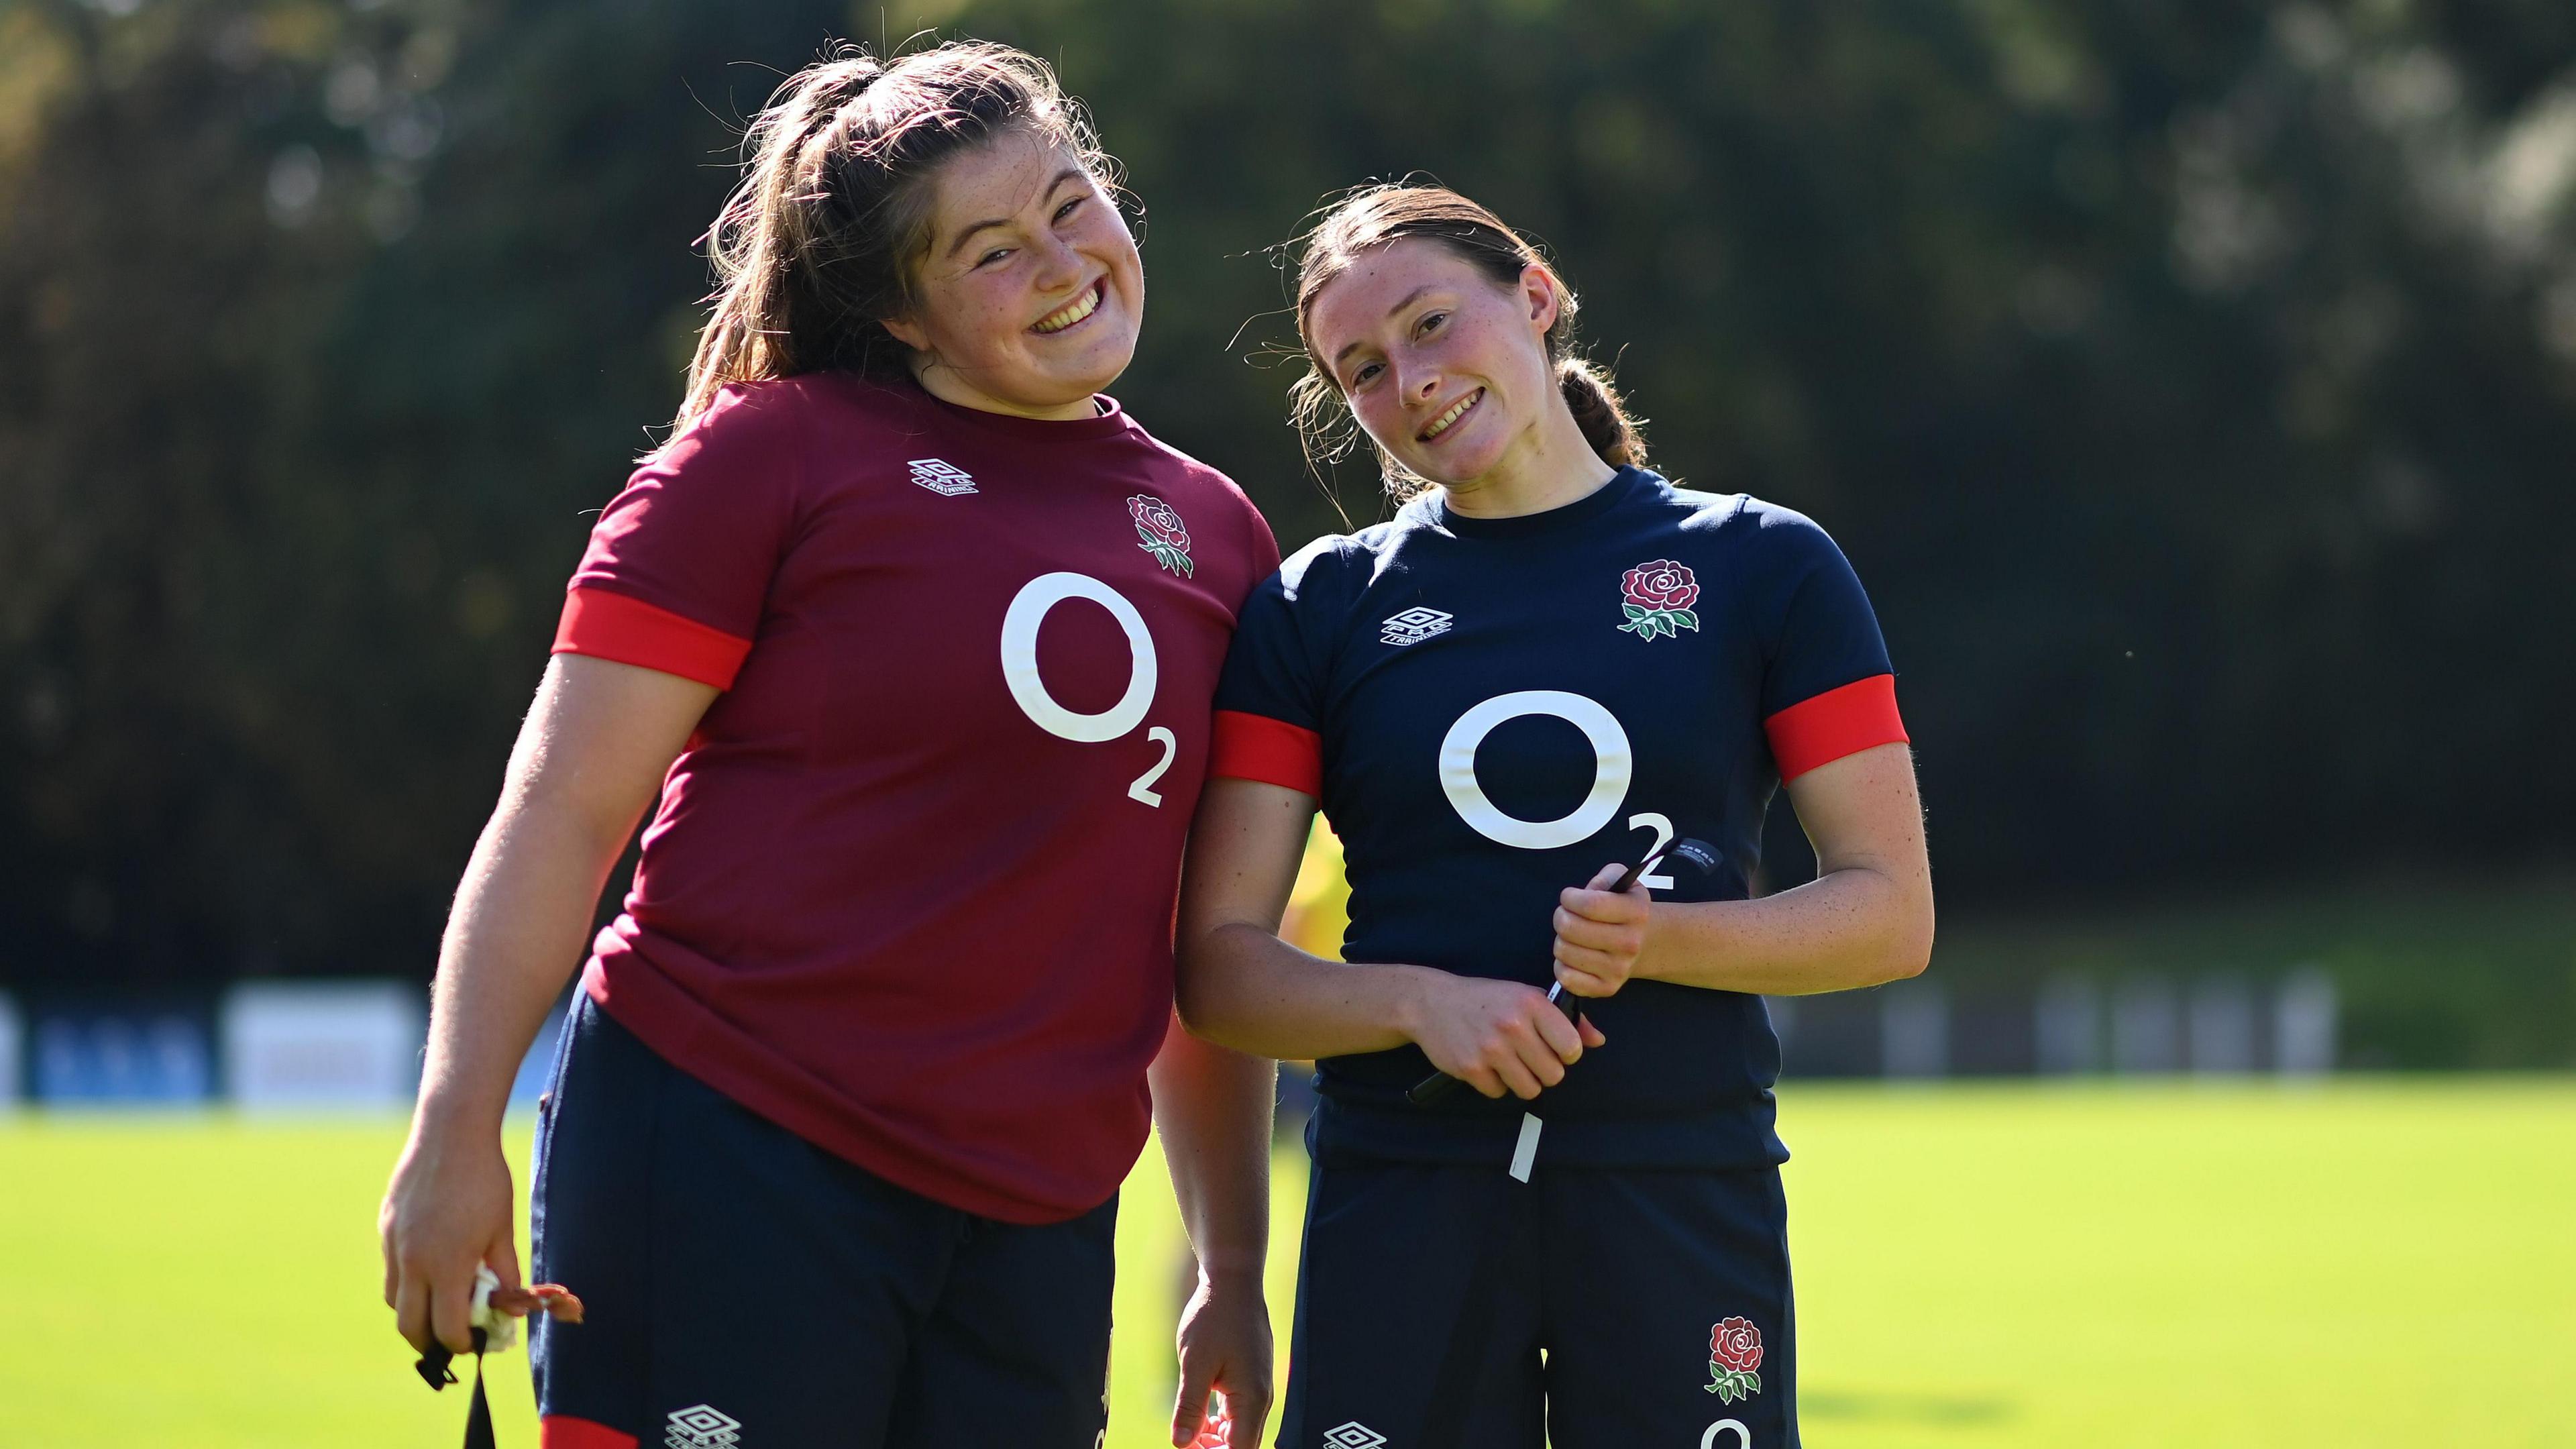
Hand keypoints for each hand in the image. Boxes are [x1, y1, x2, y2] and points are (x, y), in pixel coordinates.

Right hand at [379, 1119, 520, 1355]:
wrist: (450, 1134)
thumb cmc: (485, 1181)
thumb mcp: (502, 1230)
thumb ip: (504, 1274)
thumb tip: (510, 1309)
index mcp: (445, 1266)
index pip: (446, 1327)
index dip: (462, 1343)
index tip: (475, 1342)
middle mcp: (412, 1261)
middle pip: (408, 1326)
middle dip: (429, 1341)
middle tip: (449, 1338)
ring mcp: (392, 1245)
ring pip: (393, 1299)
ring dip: (414, 1311)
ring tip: (439, 1304)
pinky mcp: (385, 1228)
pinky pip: (390, 1269)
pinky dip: (406, 1281)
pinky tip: (429, 1267)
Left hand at [1172, 1271, 1272, 1448]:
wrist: (1232, 1282)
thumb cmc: (1214, 1317)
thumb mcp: (1194, 1363)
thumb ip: (1190, 1407)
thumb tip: (1181, 1443)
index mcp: (1252, 1399)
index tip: (1187, 1446)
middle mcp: (1261, 1399)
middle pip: (1242, 1445)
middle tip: (1184, 1440)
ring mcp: (1258, 1390)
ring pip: (1240, 1432)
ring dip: (1215, 1440)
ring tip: (1188, 1431)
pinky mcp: (1250, 1381)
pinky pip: (1239, 1415)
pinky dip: (1220, 1424)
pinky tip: (1200, 1419)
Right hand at [1404, 972, 1607, 1099]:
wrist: (1431, 1003)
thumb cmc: (1486, 1000)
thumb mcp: (1526, 996)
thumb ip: (1565, 1018)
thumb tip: (1598, 1040)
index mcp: (1532, 1003)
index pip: (1572, 1047)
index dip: (1566, 1053)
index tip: (1553, 1047)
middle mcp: (1513, 1025)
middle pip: (1553, 1075)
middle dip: (1544, 1070)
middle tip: (1528, 1057)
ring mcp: (1491, 1049)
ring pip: (1529, 1089)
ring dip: (1521, 1080)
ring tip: (1508, 1062)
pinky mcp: (1471, 1068)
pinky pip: (1499, 1092)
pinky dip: (1494, 1084)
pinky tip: (1485, 1064)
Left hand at [1553, 863, 1649, 998]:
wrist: (1644, 943)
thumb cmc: (1624, 908)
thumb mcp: (1624, 881)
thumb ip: (1607, 876)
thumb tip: (1589, 891)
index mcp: (1636, 912)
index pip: (1589, 905)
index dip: (1569, 898)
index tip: (1569, 897)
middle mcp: (1630, 943)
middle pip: (1570, 928)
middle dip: (1561, 916)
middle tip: (1567, 915)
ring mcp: (1619, 969)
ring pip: (1564, 951)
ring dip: (1561, 939)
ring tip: (1573, 936)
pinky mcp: (1606, 988)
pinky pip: (1565, 977)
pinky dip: (1561, 964)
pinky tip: (1573, 955)